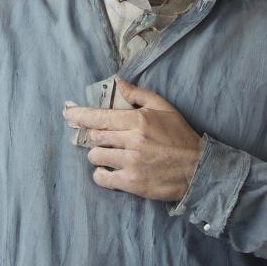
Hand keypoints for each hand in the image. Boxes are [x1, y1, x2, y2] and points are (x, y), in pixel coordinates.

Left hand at [62, 78, 204, 201]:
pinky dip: (100, 174)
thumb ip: (138, 94)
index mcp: (138, 120)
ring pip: (95, 155)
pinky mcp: (132, 182)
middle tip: (94, 138)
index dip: (80, 115)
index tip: (67, 114)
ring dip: (97, 154)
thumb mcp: (164, 108)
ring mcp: (131, 163)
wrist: (199, 170)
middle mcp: (132, 140)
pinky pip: (102, 177)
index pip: (100, 117)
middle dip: (90, 136)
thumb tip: (117, 82)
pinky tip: (107, 171)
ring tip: (108, 154)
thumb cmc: (180, 137)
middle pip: (95, 136)